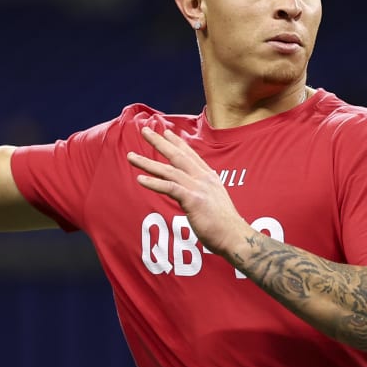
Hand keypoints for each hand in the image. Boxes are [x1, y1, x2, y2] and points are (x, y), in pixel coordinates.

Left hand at [126, 126, 250, 256]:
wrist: (235, 237)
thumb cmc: (225, 225)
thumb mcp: (215, 202)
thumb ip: (204, 193)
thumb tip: (195, 195)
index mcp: (210, 178)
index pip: (191, 155)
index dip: (178, 143)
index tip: (167, 132)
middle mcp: (204, 179)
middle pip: (178, 156)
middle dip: (160, 142)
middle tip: (145, 130)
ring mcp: (198, 188)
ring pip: (169, 171)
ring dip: (148, 162)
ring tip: (131, 156)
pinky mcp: (193, 201)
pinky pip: (170, 188)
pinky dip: (154, 183)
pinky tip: (140, 179)